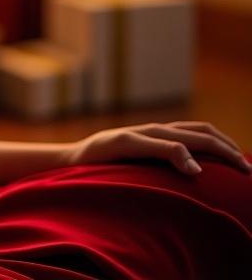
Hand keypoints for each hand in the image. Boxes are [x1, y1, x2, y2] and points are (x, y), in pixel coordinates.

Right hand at [65, 120, 251, 176]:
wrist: (71, 161)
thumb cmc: (108, 167)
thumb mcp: (142, 165)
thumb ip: (164, 163)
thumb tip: (196, 176)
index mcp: (160, 136)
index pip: (202, 132)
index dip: (227, 145)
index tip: (246, 165)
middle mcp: (154, 130)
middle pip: (201, 131)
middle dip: (229, 148)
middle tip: (248, 169)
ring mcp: (140, 134)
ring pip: (186, 135)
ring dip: (215, 147)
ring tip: (236, 164)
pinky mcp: (126, 141)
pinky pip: (158, 144)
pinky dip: (179, 153)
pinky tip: (193, 167)